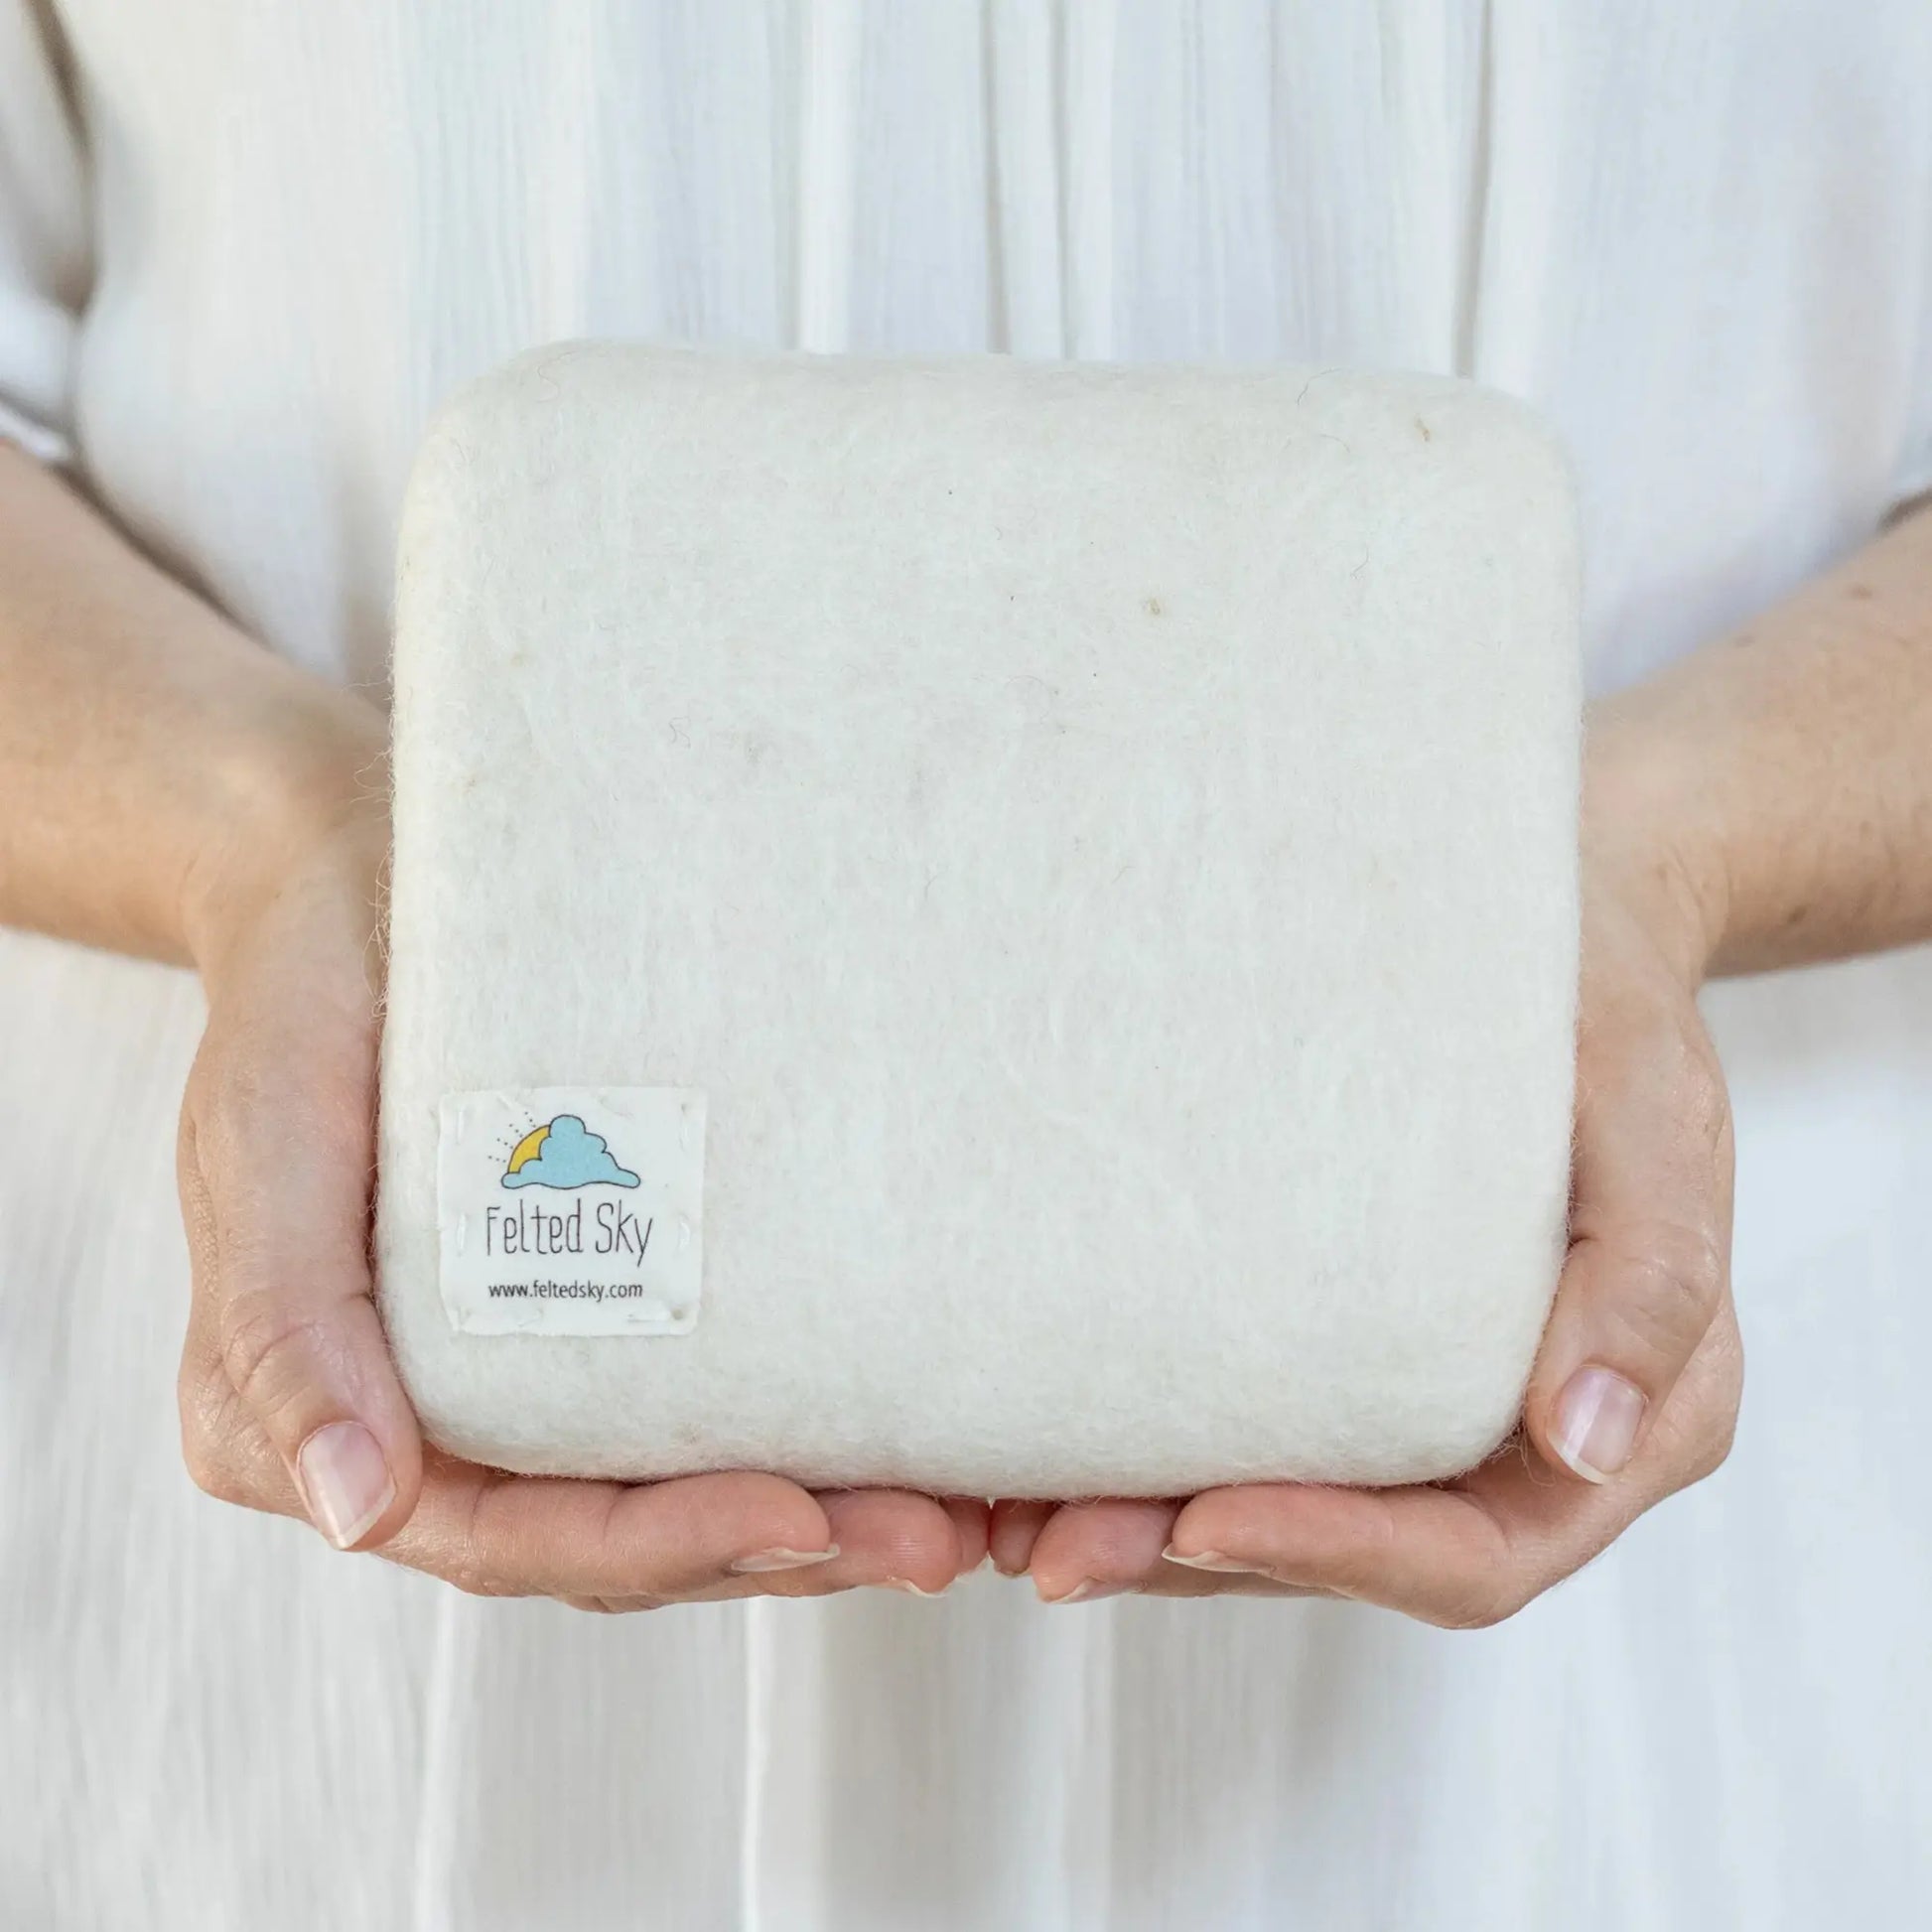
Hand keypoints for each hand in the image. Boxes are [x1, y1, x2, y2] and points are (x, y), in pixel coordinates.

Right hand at [174, 724, 983, 1606]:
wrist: (347, 889)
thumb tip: (356, 1515)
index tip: (799, 1517)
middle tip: (929, 1537)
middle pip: (607, 1542)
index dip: (657, 1545)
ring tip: (947, 1513)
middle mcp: (410, 1429)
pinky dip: (786, 1437)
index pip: (501, 1536)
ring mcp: (500, 1386)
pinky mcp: (575, 1326)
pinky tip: (895, 1436)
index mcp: (306, 1420)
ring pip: (662, 1499)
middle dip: (770, 1548)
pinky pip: (682, 1413)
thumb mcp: (266, 1138)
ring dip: (806, 1517)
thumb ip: (283, 1325)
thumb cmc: (302, 999)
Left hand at [992, 737, 1742, 1621]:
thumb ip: (1652, 1275)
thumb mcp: (1653, 1113)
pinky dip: (1163, 1454)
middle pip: (1360, 1556)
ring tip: (1016, 1520)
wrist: (1556, 924)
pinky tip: (1053, 1441)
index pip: (1475, 1551)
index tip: (1201, 1520)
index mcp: (1634, 1419)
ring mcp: (1439, 1404)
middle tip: (1053, 1546)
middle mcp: (1530, 1440)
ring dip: (1155, 1529)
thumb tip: (1584, 1443)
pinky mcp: (1359, 1352)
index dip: (1339, 1554)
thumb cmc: (1605, 1000)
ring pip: (1294, 1516)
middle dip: (1202, 1556)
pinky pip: (1267, 1434)